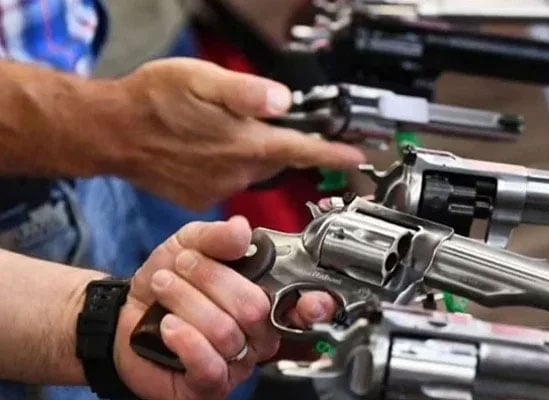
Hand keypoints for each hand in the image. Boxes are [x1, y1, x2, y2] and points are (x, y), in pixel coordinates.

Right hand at [112, 57, 365, 209]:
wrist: (110, 132)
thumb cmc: (153, 101)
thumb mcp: (202, 79)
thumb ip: (248, 93)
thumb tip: (282, 102)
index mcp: (244, 144)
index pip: (303, 152)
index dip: (334, 154)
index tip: (358, 158)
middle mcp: (235, 173)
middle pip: (278, 161)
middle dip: (281, 145)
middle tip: (262, 124)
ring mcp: (218, 190)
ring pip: (252, 171)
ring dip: (249, 153)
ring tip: (222, 132)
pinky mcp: (200, 199)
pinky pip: (227, 183)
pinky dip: (226, 166)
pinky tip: (203, 150)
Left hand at [113, 217, 335, 399]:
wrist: (124, 314)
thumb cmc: (167, 282)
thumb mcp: (189, 245)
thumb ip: (216, 236)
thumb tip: (243, 230)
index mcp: (265, 298)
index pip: (305, 307)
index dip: (315, 305)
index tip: (311, 300)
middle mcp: (257, 334)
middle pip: (254, 308)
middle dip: (211, 279)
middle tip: (181, 265)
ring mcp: (236, 363)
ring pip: (226, 332)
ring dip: (185, 301)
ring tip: (163, 287)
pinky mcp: (210, 386)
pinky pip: (209, 366)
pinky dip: (184, 338)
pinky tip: (166, 325)